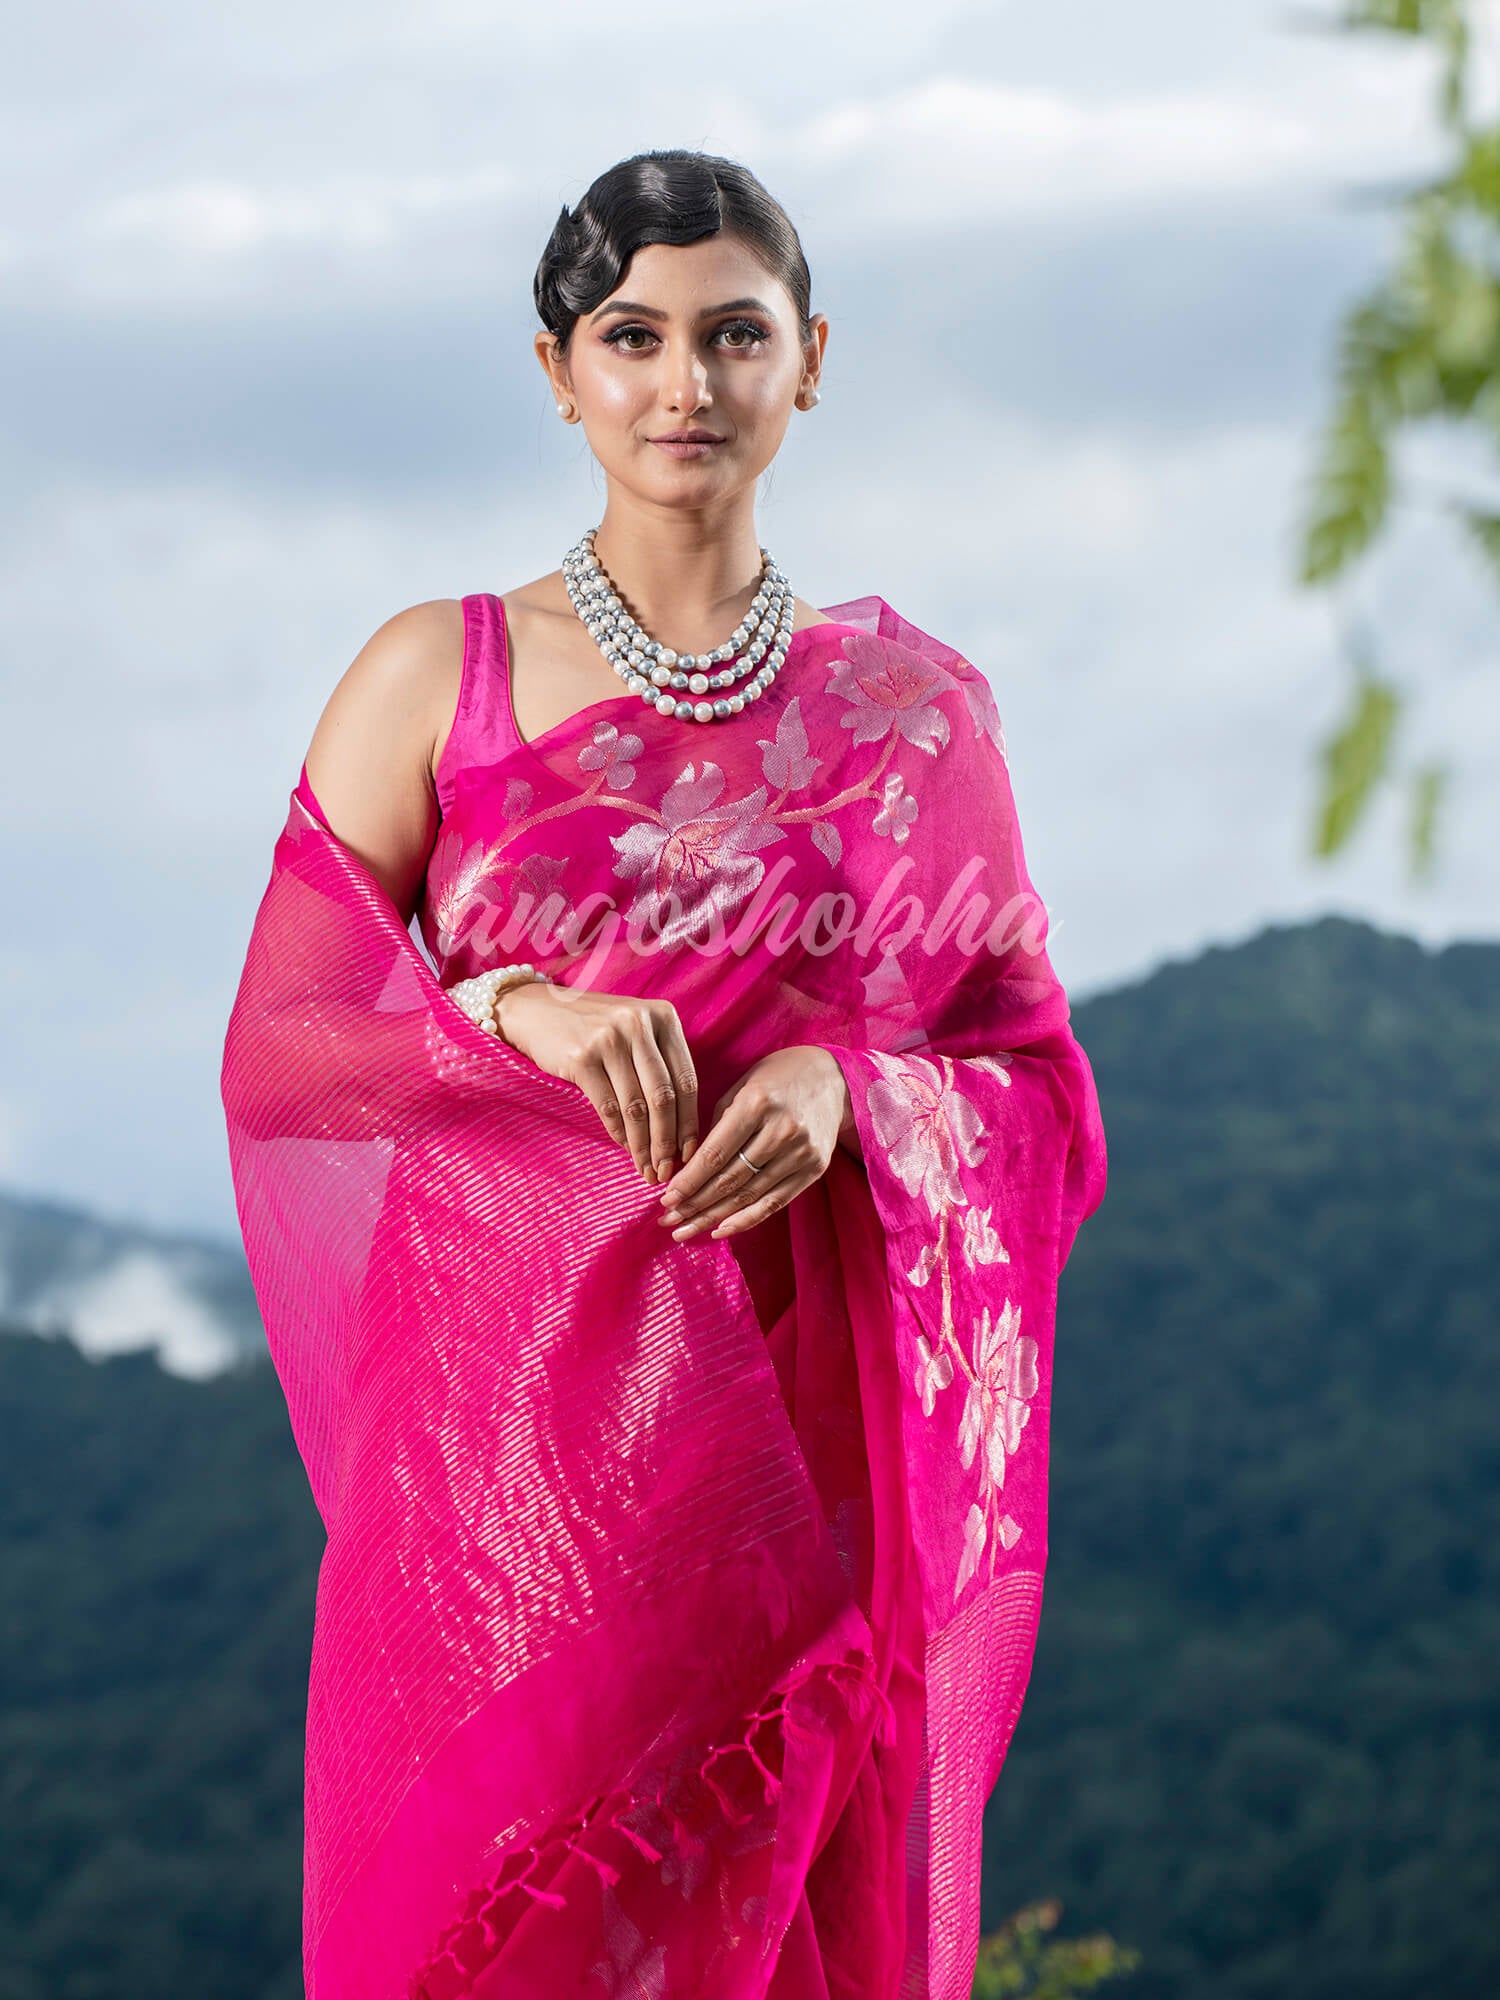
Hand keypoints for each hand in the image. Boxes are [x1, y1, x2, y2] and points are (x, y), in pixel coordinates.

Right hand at [492, 980, 698, 1181]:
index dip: (689, 1122)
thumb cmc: (594, 1027)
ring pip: (635, 1107)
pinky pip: (608, 1107)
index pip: (686, 1079)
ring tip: (646, 1168)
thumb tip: (681, 1126)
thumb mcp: (635, 1028)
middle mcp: (638, 1024)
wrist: (537, 1009)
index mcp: (663, 1016)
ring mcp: (608, 1039)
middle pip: (663, 1097)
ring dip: (642, 1145)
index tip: (688, 1152)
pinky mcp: (581, 1058)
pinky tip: (625, 1148)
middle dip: (667, 1141)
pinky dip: (619, 1134)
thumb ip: (661, 1061)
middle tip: (666, 1170)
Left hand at [656, 1045, 853, 1241]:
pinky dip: (746, 1219)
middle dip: (695, 1204)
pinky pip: (775, 1202)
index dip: (689, 1181)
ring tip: (685, 1230)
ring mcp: (802, 1151)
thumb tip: (685, 1170)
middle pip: (731, 1178)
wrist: (832, 1079)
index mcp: (757, 1103)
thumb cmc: (774, 1080)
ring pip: (749, 1195)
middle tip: (668, 1220)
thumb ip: (715, 1128)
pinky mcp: (815, 1168)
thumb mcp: (740, 1089)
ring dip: (713, 1217)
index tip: (665, 1199)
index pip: (715, 1153)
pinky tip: (720, 1230)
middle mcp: (782, 1129)